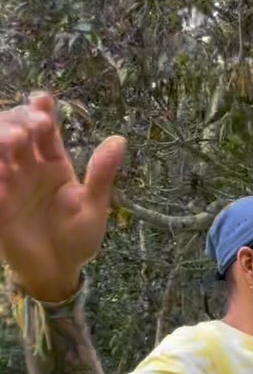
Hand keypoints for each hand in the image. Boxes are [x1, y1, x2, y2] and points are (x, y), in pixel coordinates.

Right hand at [0, 93, 124, 301]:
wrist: (58, 272)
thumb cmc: (78, 239)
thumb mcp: (94, 208)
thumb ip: (101, 175)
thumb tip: (119, 139)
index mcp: (53, 162)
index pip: (44, 128)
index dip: (41, 110)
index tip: (42, 101)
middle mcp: (28, 166)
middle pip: (15, 130)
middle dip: (18, 121)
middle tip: (28, 130)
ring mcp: (9, 183)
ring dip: (1, 140)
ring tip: (12, 143)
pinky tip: (2, 178)